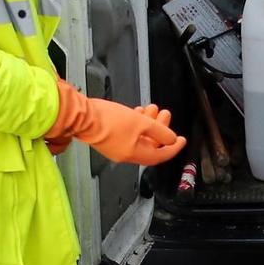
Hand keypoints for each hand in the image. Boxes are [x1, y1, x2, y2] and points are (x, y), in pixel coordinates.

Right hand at [46, 77, 185, 166]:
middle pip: (149, 144)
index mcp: (133, 155)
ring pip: (139, 137)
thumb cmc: (107, 120)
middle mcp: (124, 154)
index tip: (182, 140)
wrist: (81, 116)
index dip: (173, 148)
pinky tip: (138, 112)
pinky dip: (136, 124)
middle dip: (160, 129)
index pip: (159, 156)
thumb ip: (159, 131)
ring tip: (152, 108)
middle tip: (165, 114)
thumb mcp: (140, 123)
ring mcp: (115, 147)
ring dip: (148, 123)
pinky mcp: (108, 137)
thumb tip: (171, 138)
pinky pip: (128, 133)